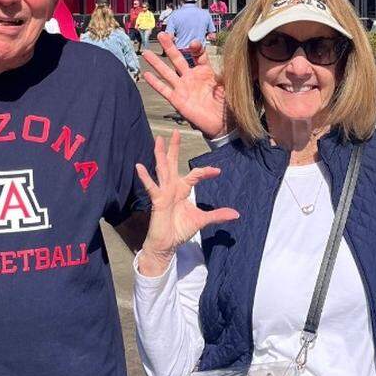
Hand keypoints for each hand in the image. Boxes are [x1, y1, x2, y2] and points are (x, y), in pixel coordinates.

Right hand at [135, 130, 238, 269]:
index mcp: (182, 189)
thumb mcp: (202, 220)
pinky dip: (145, 177)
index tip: (219, 171)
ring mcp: (163, 193)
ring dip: (160, 155)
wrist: (167, 244)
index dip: (206, 171)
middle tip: (175, 131)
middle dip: (174, 148)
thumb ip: (217, 215)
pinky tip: (139, 166)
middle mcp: (172, 187)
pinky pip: (152, 187)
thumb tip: (236, 214)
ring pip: (162, 170)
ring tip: (158, 140)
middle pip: (173, 163)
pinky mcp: (157, 201)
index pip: (195, 174)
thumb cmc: (180, 229)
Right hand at [140, 33, 227, 136]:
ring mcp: (183, 88)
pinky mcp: (177, 100)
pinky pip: (164, 90)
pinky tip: (146, 75)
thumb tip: (224, 62)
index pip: (198, 55)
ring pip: (166, 72)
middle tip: (162, 34)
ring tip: (145, 52)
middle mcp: (191, 77)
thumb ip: (224, 73)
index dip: (196, 48)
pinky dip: (155, 83)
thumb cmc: (227, 104)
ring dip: (156, 63)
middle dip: (169, 47)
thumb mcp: (229, 85)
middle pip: (178, 59)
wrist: (222, 124)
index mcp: (205, 72)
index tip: (194, 44)